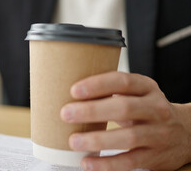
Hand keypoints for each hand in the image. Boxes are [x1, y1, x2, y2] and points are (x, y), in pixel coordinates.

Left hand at [60, 71, 190, 170]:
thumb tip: (67, 93)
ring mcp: (158, 134)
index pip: (122, 81)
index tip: (74, 90)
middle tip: (66, 114)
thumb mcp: (136, 94)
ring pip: (128, 137)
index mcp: (146, 88)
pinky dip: (107, 164)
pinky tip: (87, 162)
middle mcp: (156, 109)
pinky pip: (130, 161)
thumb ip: (111, 92)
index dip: (97, 85)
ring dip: (97, 140)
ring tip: (73, 141)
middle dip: (92, 111)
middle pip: (124, 108)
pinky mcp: (156, 157)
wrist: (185, 134)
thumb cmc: (146, 110)